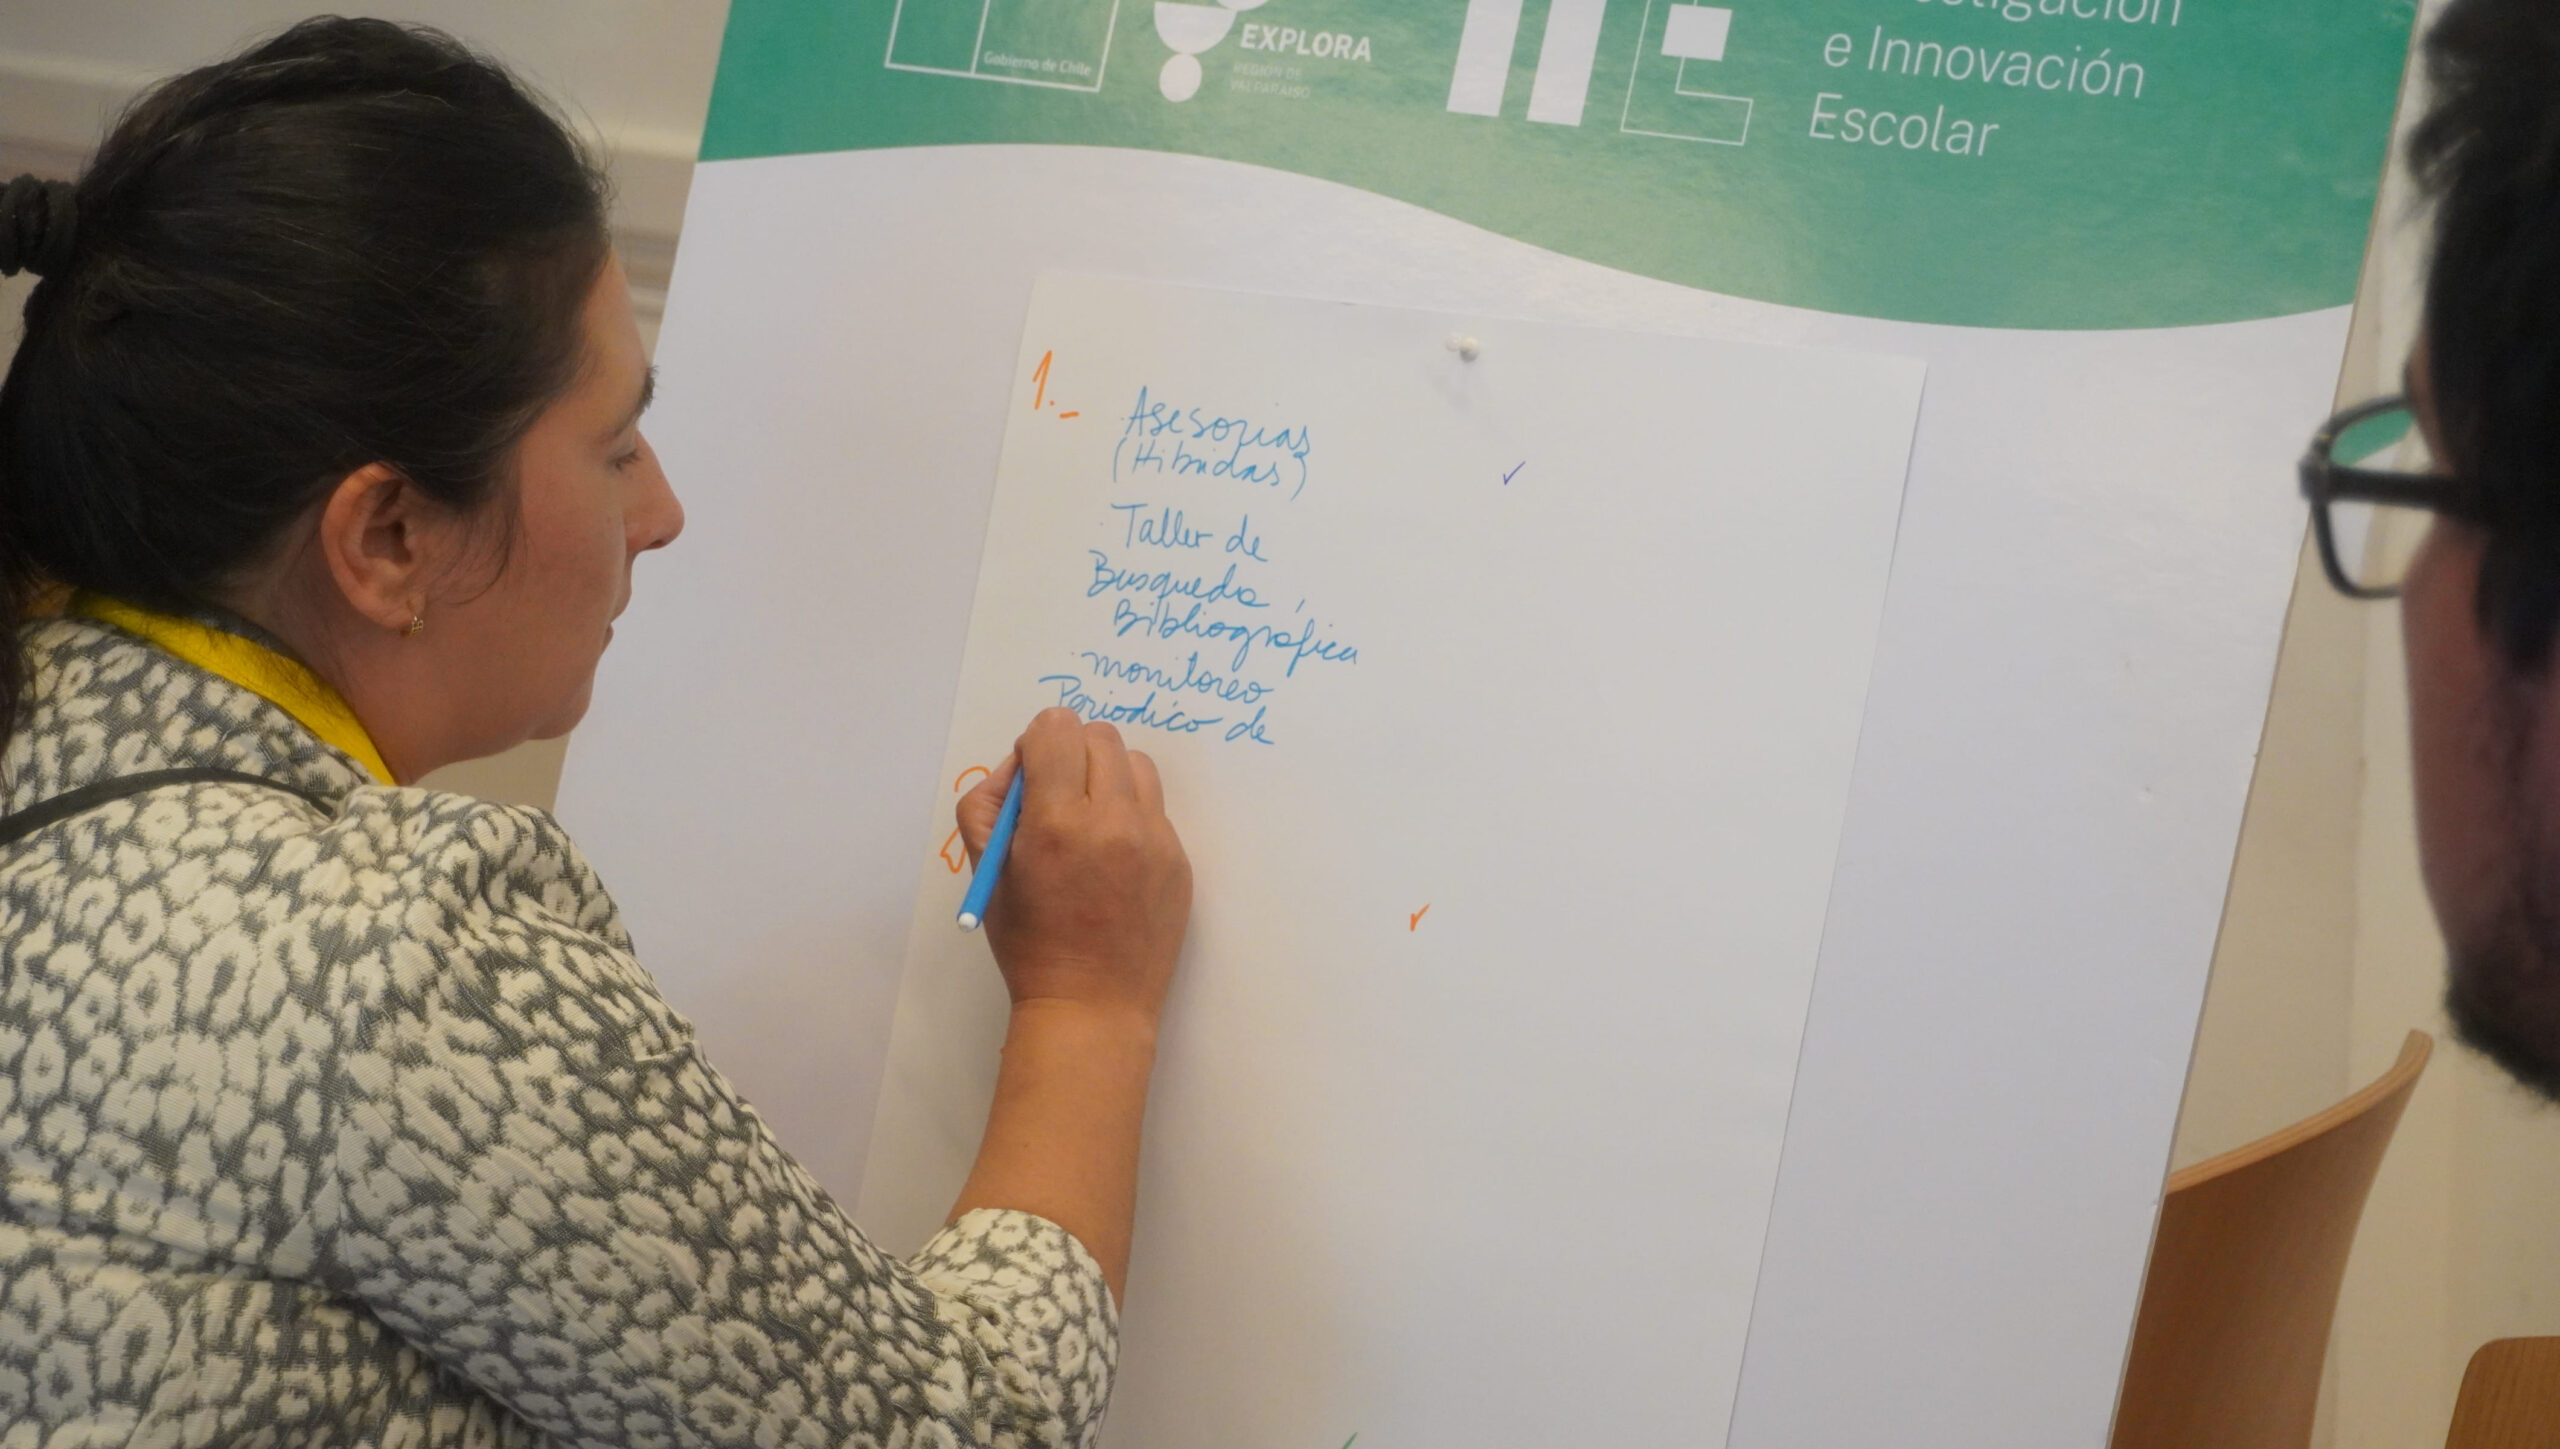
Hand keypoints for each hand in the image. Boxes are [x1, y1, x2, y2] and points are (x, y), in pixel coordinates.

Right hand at [957, 708, 1191, 1023]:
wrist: (1091, 1006)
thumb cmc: (1029, 943)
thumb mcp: (986, 871)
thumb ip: (989, 803)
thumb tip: (1020, 765)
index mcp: (1056, 824)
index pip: (1057, 729)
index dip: (1037, 743)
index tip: (1033, 772)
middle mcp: (1113, 822)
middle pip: (1100, 736)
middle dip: (1072, 754)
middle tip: (1058, 796)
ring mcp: (1156, 841)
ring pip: (1136, 764)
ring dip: (1109, 777)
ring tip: (1091, 822)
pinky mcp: (1180, 861)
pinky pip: (1156, 809)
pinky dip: (1132, 816)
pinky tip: (1114, 860)